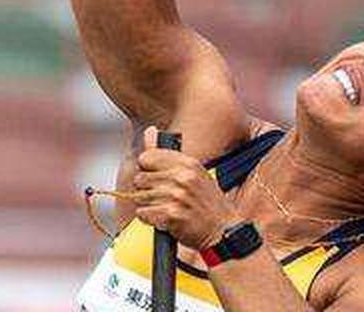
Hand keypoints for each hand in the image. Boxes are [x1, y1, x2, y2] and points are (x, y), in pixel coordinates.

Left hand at [134, 128, 243, 250]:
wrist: (223, 232)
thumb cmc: (208, 204)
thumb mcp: (194, 173)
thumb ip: (168, 154)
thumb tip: (149, 130)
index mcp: (189, 164)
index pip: (148, 157)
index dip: (147, 168)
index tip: (153, 175)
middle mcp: (182, 177)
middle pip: (140, 178)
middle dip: (146, 189)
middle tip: (163, 198)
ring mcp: (176, 196)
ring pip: (140, 197)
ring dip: (149, 205)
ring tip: (166, 209)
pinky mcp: (171, 215)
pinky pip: (143, 213)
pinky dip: (149, 219)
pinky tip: (164, 219)